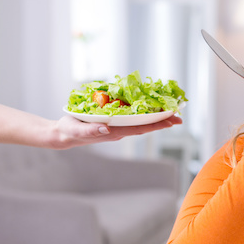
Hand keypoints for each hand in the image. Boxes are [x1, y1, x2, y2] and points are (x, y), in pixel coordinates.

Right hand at [52, 114, 181, 148]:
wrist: (64, 134)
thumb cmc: (70, 131)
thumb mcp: (77, 130)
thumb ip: (91, 130)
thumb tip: (106, 128)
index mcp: (115, 132)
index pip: (140, 128)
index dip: (156, 124)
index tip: (171, 121)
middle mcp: (120, 130)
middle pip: (145, 125)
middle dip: (162, 121)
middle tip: (179, 117)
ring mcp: (118, 127)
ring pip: (141, 122)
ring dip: (155, 117)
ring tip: (170, 112)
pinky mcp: (114, 122)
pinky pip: (132, 118)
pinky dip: (143, 113)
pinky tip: (150, 109)